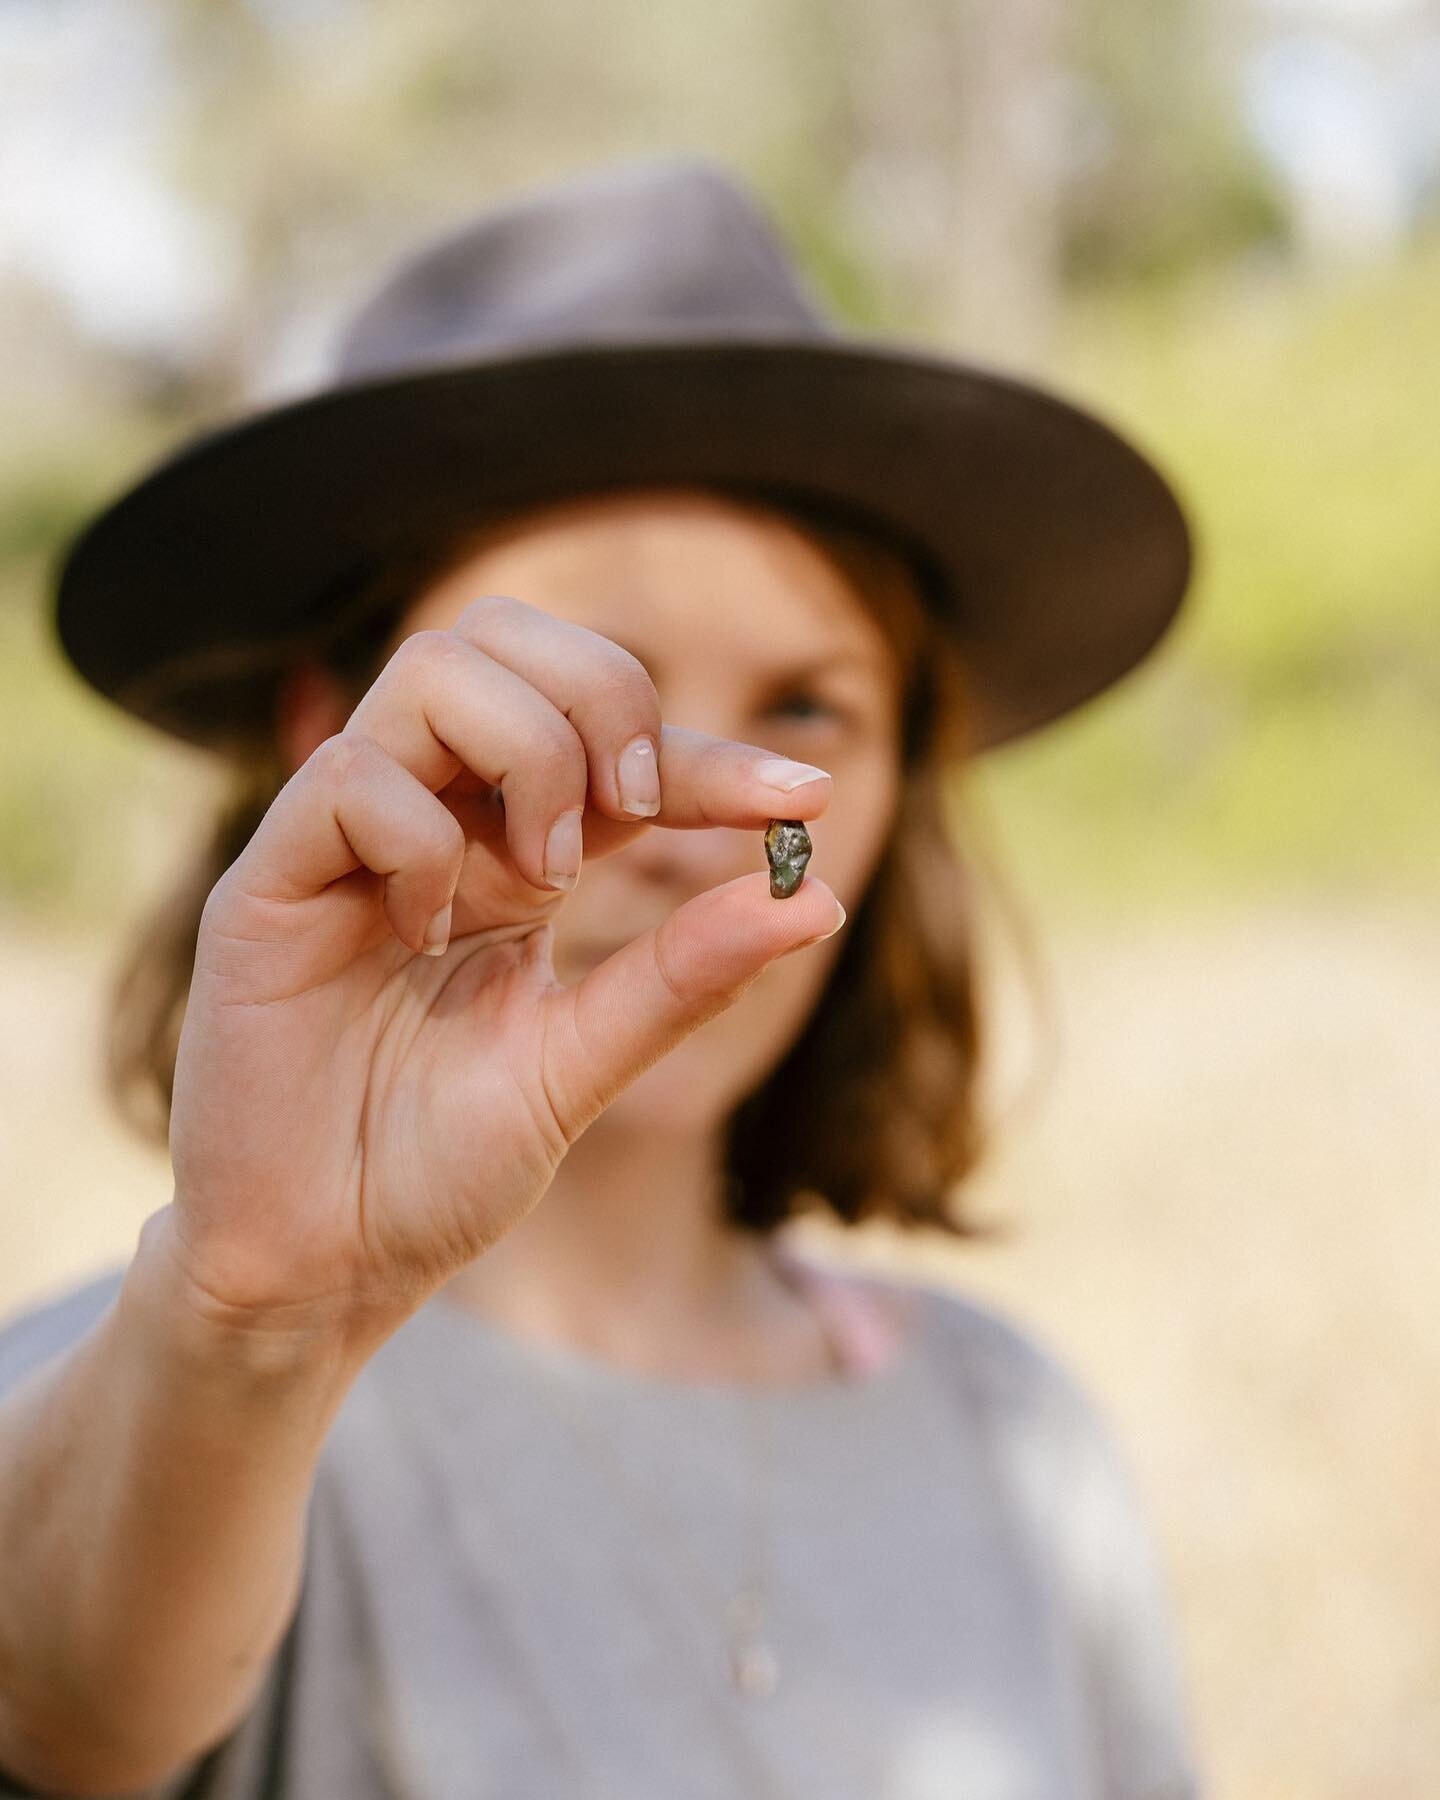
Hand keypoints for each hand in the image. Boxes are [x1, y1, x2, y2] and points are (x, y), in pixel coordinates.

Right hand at [161, 595, 844, 1339]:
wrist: (320, 1263)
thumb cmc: (439, 1166)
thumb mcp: (583, 1065)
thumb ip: (684, 978)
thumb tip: (819, 898)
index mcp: (514, 854)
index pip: (618, 748)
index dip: (715, 755)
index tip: (805, 796)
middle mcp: (435, 821)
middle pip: (509, 637)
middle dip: (606, 698)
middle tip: (635, 810)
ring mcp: (349, 839)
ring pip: (435, 669)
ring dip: (527, 751)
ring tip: (548, 874)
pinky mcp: (269, 878)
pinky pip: (353, 776)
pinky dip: (423, 840)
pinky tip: (428, 934)